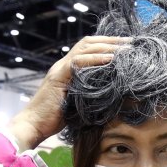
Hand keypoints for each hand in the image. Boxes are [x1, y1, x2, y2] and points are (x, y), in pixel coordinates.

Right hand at [7, 36, 129, 148]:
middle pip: (88, 43)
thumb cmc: (56, 120)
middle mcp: (63, 65)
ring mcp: (59, 69)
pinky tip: (110, 59)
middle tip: (132, 42)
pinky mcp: (57, 77)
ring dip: (107, 47)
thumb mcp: (80, 103)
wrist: (33, 125)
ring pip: (84, 49)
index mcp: (68, 70)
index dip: (108, 45)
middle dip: (112, 41)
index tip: (128, 47)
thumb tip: (116, 94)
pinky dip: (95, 59)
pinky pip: (77, 62)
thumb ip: (92, 94)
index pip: (88, 49)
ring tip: (126, 48)